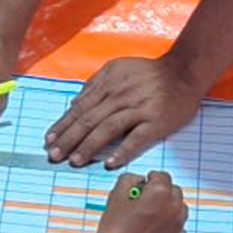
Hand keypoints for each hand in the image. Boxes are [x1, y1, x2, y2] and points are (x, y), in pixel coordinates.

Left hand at [46, 56, 202, 168]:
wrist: (183, 71)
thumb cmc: (149, 72)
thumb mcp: (116, 69)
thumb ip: (95, 84)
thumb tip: (75, 102)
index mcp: (107, 84)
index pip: (79, 108)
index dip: (63, 125)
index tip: (49, 139)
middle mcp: (119, 97)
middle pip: (88, 120)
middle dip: (68, 139)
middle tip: (54, 155)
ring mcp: (138, 109)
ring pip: (107, 129)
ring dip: (89, 146)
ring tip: (75, 161)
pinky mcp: (156, 121)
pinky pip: (137, 138)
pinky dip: (123, 150)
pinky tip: (110, 163)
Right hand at [84, 171, 186, 232]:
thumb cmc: (116, 226)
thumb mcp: (116, 193)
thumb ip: (130, 179)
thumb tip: (139, 180)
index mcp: (161, 192)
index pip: (162, 175)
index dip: (150, 178)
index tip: (144, 184)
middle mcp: (174, 207)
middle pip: (174, 190)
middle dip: (162, 191)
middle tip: (145, 198)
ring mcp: (177, 225)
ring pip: (179, 207)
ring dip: (168, 205)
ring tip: (150, 212)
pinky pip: (177, 224)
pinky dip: (169, 222)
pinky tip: (152, 227)